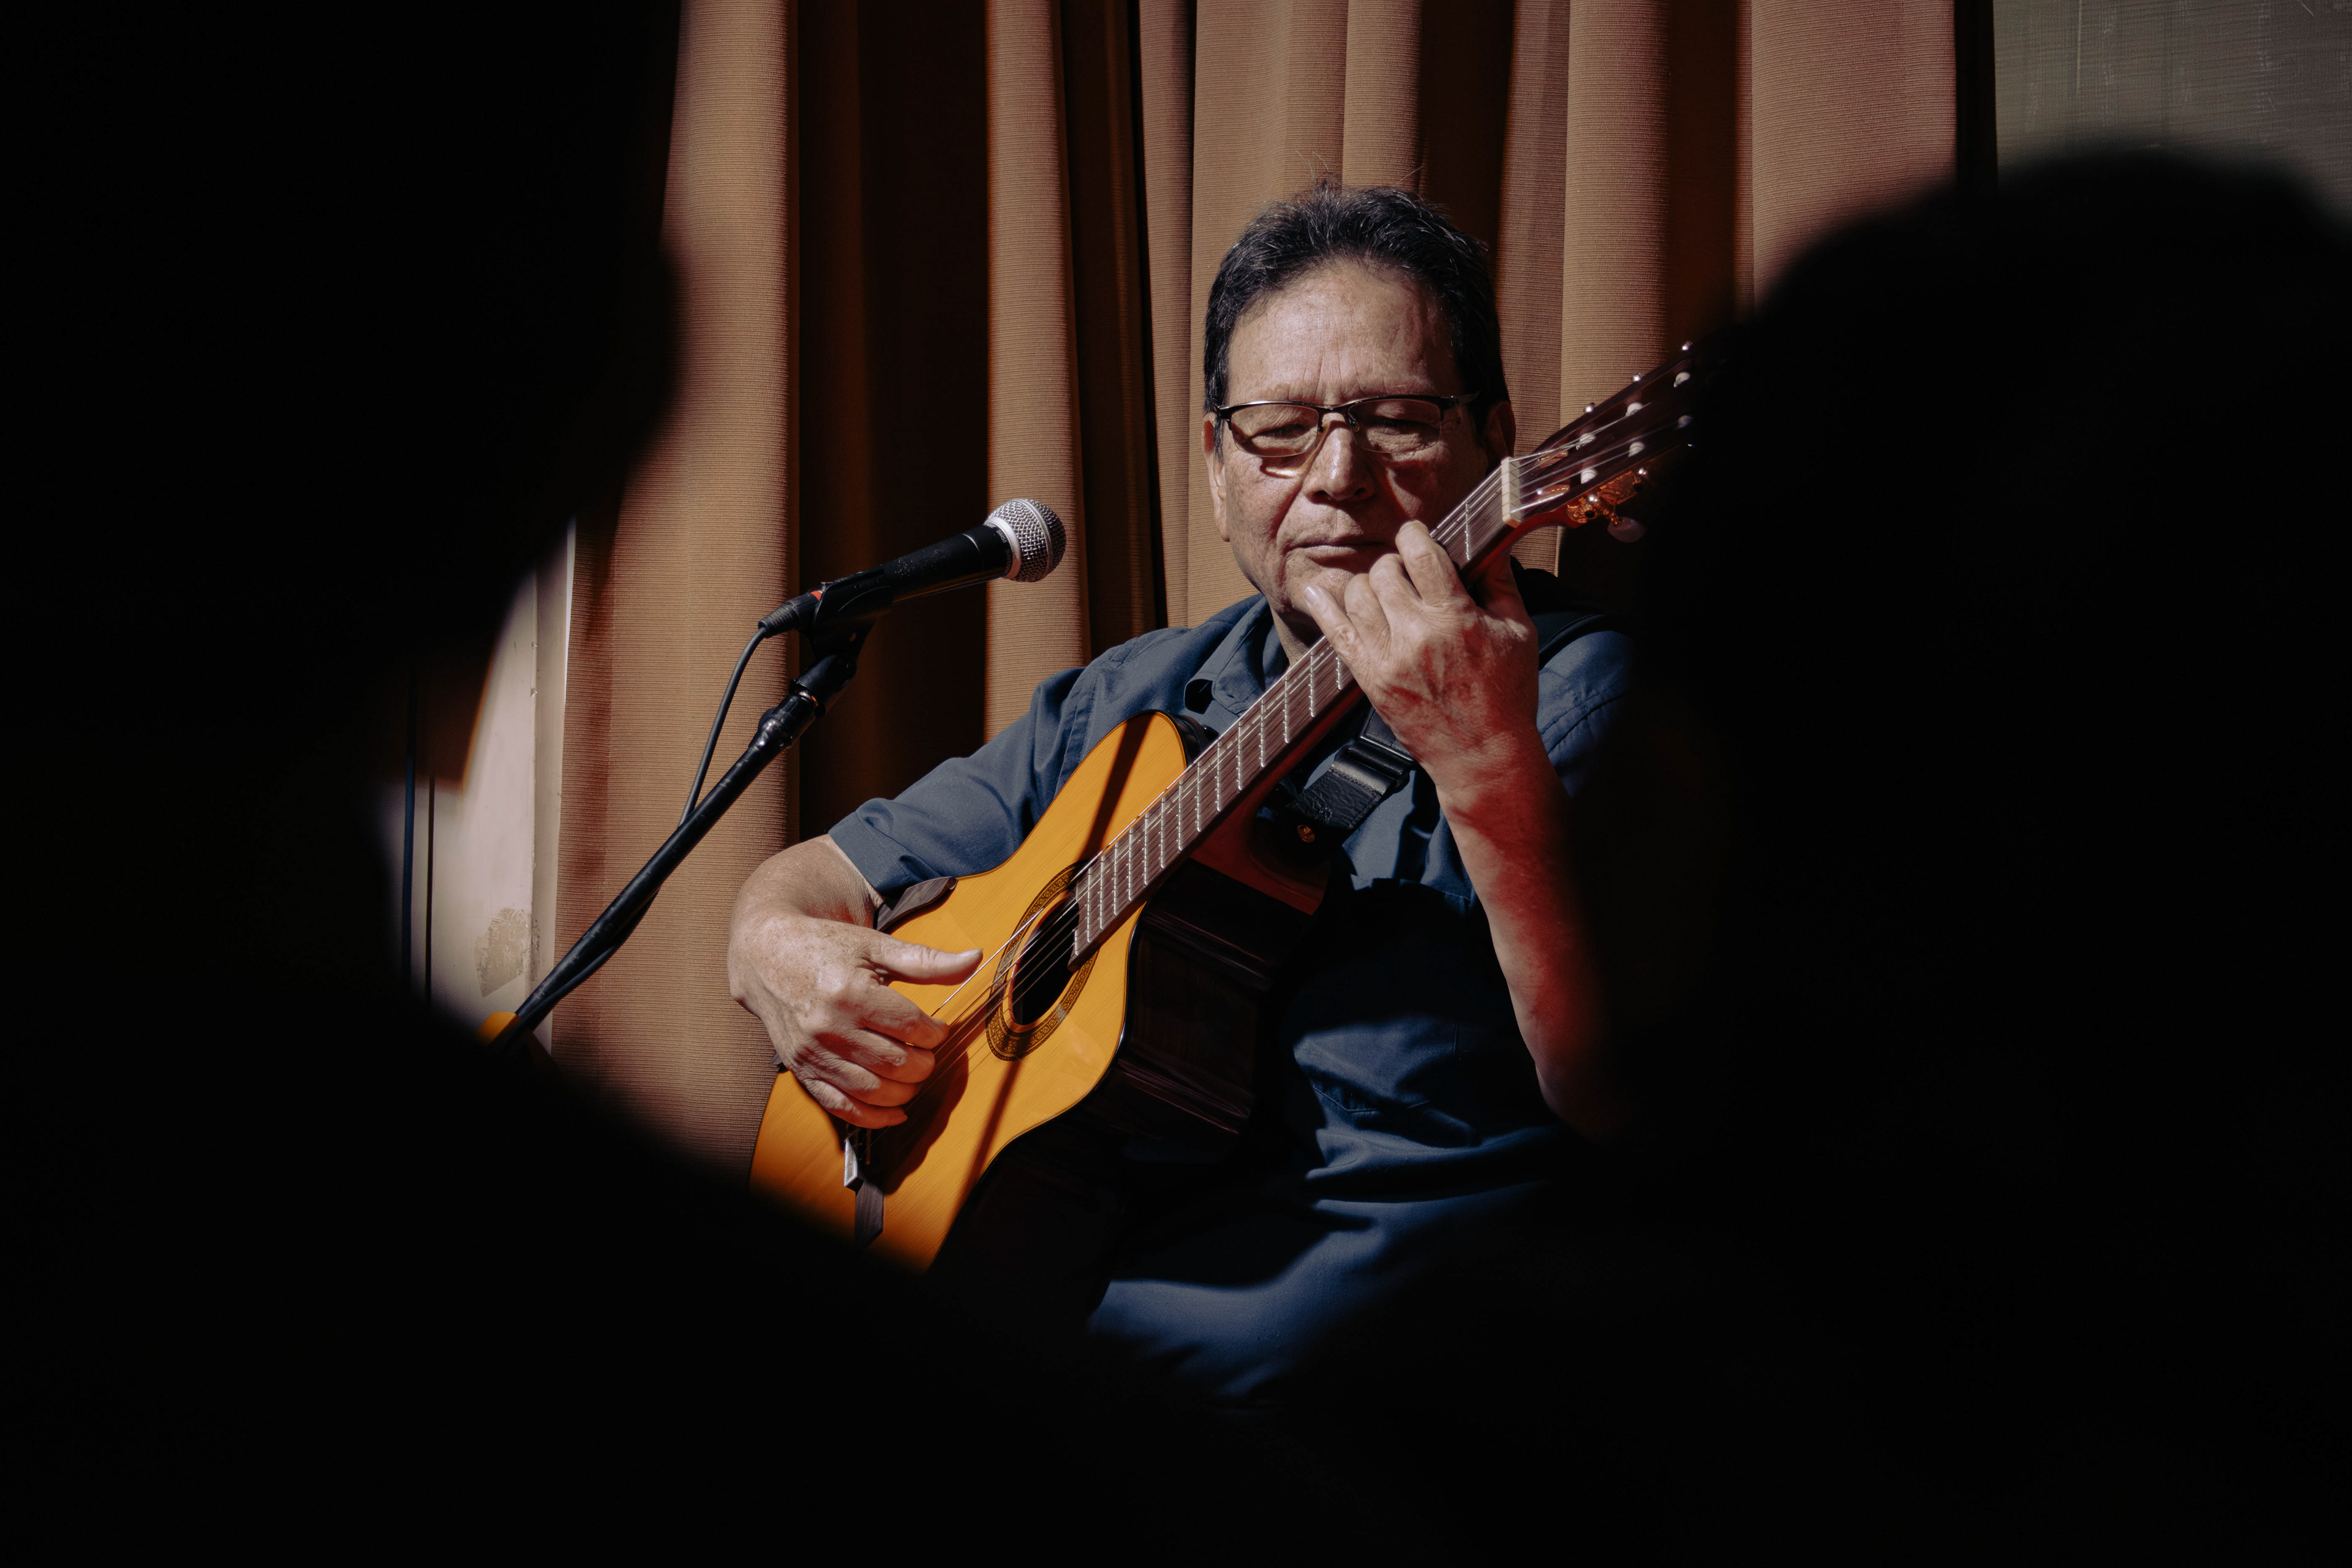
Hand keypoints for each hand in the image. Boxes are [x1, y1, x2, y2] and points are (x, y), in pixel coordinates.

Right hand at [729, 909, 980, 1128]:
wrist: (766, 956)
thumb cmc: (826, 948)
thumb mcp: (876, 946)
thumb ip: (927, 960)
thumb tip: (975, 959)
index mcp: (850, 993)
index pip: (911, 1027)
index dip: (935, 1032)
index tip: (937, 1029)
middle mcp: (829, 1028)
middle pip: (897, 1064)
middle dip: (924, 1063)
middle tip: (927, 1051)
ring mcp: (813, 1054)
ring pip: (874, 1091)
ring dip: (905, 1090)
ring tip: (913, 1072)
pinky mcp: (802, 1071)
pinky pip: (842, 1107)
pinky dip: (874, 1117)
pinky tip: (896, 1111)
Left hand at [1296, 519, 1544, 801]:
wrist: (1482, 757)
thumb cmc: (1508, 694)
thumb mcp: (1519, 633)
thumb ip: (1502, 584)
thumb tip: (1493, 542)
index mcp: (1456, 617)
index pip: (1420, 552)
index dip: (1415, 535)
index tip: (1417, 537)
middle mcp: (1416, 634)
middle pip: (1384, 570)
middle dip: (1396, 564)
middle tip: (1409, 576)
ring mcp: (1387, 658)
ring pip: (1357, 594)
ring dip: (1369, 585)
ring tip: (1386, 594)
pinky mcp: (1370, 679)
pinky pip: (1335, 633)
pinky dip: (1324, 607)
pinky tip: (1318, 593)